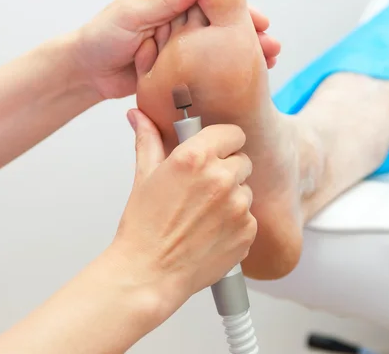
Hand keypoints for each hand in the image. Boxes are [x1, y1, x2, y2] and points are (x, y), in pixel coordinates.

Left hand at [75, 0, 280, 99]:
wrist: (87, 71)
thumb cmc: (102, 37)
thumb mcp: (132, 15)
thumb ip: (165, 0)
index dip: (238, 9)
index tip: (261, 21)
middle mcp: (179, 17)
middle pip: (221, 22)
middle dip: (248, 33)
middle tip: (272, 46)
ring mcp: (181, 43)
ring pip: (218, 45)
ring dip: (242, 53)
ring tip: (268, 64)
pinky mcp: (178, 66)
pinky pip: (206, 66)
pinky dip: (225, 71)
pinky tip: (244, 80)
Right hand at [110, 109, 256, 322]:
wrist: (150, 272)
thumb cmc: (144, 228)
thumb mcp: (144, 177)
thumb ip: (149, 140)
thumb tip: (139, 116)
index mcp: (195, 158)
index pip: (231, 133)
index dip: (223, 142)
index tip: (217, 150)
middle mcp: (221, 178)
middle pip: (242, 161)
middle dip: (226, 170)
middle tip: (203, 189)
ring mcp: (237, 206)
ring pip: (246, 190)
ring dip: (231, 198)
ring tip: (203, 215)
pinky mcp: (247, 231)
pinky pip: (249, 218)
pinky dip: (236, 223)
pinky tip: (211, 231)